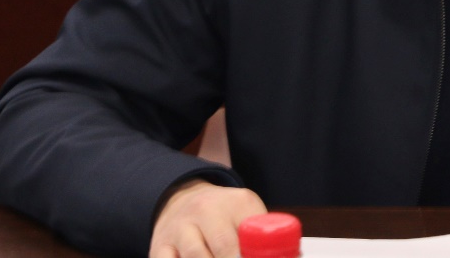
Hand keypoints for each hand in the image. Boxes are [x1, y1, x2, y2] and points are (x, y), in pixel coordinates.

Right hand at [150, 179, 266, 257]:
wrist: (182, 198)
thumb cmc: (225, 216)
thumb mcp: (248, 215)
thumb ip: (263, 238)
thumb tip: (290, 257)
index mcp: (237, 202)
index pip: (252, 234)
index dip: (254, 256)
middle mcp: (205, 210)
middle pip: (224, 248)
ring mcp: (180, 227)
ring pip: (195, 257)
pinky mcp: (159, 245)